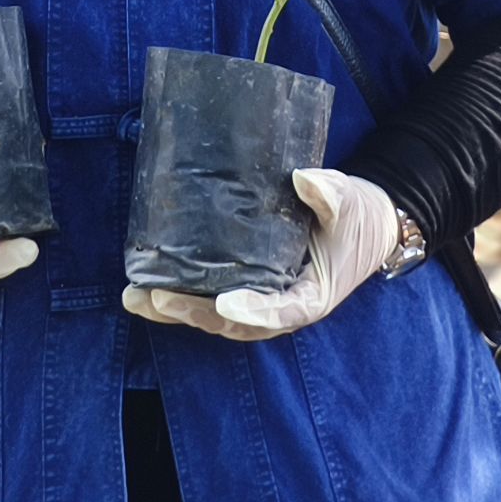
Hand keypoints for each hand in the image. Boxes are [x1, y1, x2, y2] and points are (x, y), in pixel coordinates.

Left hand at [121, 168, 399, 340]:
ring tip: (136, 298)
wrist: (364, 226)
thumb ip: (330, 193)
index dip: (251, 311)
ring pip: (217, 318)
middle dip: (193, 313)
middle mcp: (283, 308)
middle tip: (155, 298)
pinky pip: (214, 301)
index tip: (223, 303)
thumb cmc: (357, 217)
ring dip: (178, 312)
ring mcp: (264, 301)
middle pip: (235, 323)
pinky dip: (184, 299)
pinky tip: (150, 287)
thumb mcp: (350, 202)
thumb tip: (302, 178)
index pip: (280, 311)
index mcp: (311, 296)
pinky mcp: (250, 288)